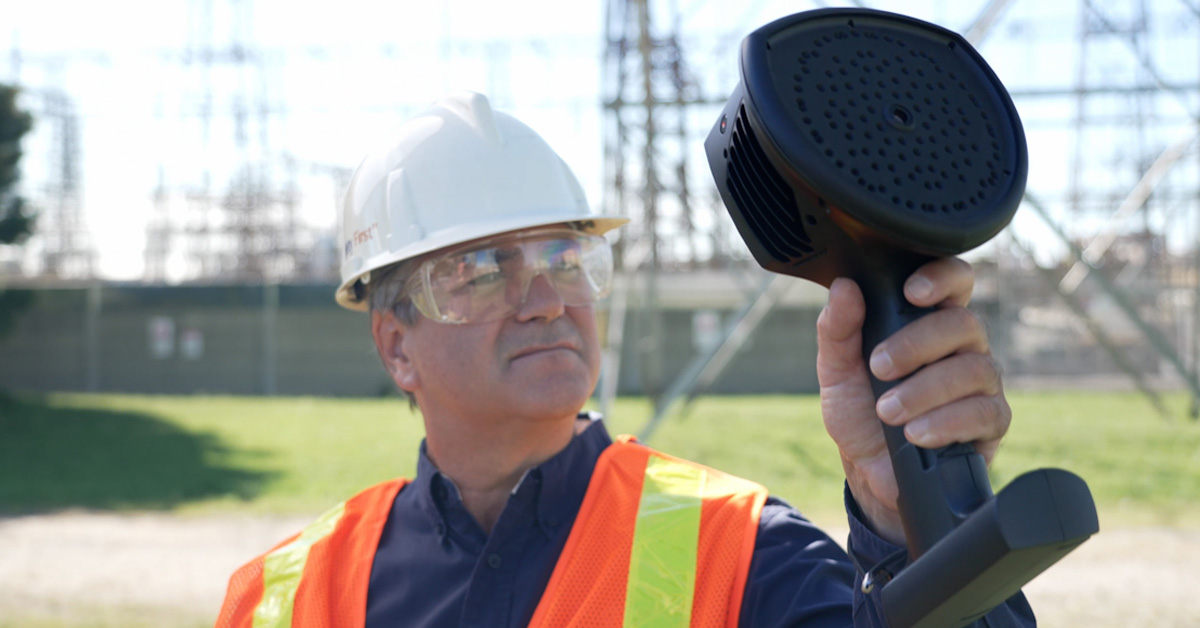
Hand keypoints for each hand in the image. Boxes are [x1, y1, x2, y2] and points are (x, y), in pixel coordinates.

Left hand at [815, 257, 1010, 544]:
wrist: (870, 472)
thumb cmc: (860, 412)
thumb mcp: (837, 371)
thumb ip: (837, 329)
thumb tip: (844, 286)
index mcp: (928, 322)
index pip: (954, 281)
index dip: (942, 276)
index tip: (912, 292)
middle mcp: (963, 347)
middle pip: (963, 323)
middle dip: (917, 344)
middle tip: (879, 367)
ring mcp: (982, 384)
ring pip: (975, 369)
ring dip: (925, 390)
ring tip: (888, 412)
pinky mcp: (992, 422)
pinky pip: (985, 412)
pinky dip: (945, 422)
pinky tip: (915, 434)